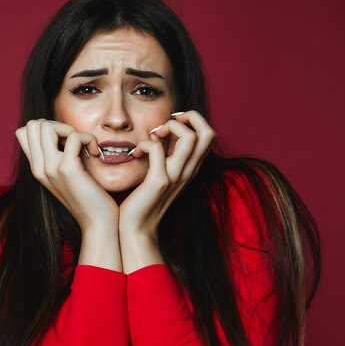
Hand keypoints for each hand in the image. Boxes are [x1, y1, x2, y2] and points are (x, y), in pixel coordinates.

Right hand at [15, 119, 118, 233]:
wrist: (97, 223)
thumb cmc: (87, 198)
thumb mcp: (65, 175)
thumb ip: (57, 156)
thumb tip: (61, 133)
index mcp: (36, 169)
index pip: (23, 132)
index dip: (47, 127)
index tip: (65, 141)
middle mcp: (39, 168)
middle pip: (33, 124)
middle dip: (58, 125)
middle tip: (76, 141)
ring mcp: (50, 169)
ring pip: (46, 126)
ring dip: (70, 129)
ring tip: (83, 145)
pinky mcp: (67, 169)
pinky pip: (73, 136)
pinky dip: (87, 138)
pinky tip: (94, 152)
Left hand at [118, 111, 216, 271]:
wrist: (136, 228)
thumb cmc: (143, 199)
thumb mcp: (161, 174)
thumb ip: (165, 155)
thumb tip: (159, 134)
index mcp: (191, 168)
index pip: (209, 135)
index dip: (193, 121)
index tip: (171, 124)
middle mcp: (189, 171)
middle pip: (209, 132)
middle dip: (189, 117)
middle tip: (166, 124)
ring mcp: (177, 176)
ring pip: (190, 137)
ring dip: (170, 126)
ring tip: (154, 136)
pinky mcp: (159, 181)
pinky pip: (156, 148)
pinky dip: (144, 143)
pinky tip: (135, 153)